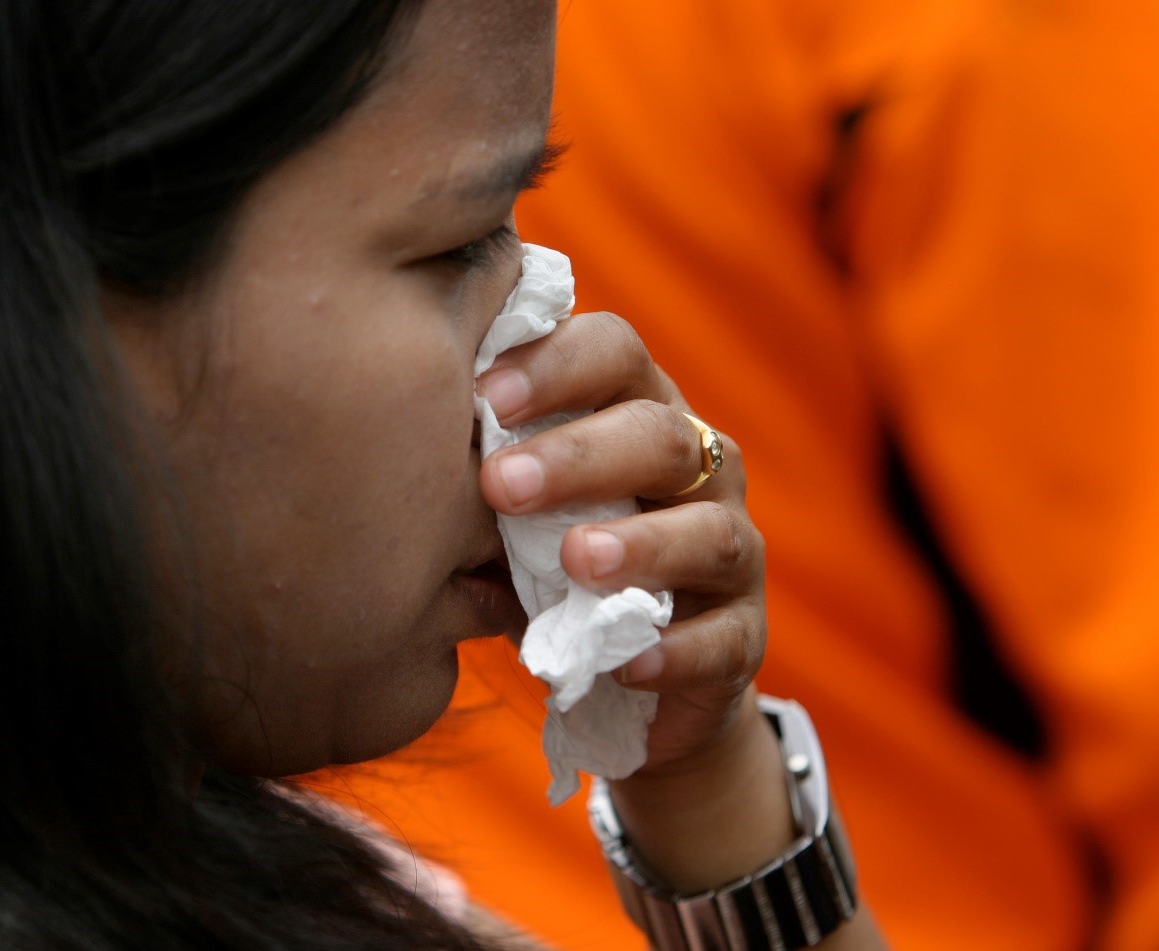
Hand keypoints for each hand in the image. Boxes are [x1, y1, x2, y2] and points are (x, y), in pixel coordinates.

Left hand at [476, 309, 765, 776]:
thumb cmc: (558, 570)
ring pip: (707, 531)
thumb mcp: (515, 525)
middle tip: (501, 485)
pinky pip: (725, 639)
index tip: (481, 396)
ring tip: (575, 560)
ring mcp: (731, 550)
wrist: (632, 680)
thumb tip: (414, 482)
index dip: (555, 365)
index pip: (614, 353)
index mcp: (637, 413)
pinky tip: (628, 663)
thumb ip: (485, 494)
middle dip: (579, 454)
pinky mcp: (744, 636)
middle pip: (659, 432)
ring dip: (641, 543)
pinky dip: (678, 651)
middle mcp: (698, 468)